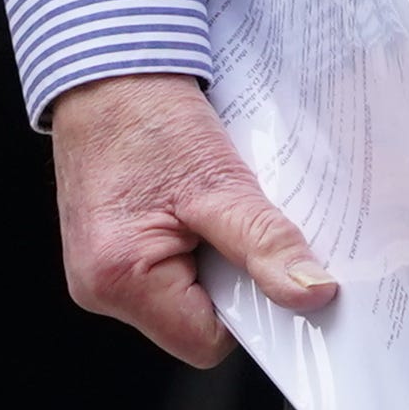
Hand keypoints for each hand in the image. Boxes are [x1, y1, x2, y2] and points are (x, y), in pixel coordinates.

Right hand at [45, 70, 336, 363]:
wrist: (105, 69)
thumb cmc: (145, 116)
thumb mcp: (220, 182)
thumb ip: (266, 244)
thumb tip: (311, 294)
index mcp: (118, 281)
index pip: (207, 340)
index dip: (249, 309)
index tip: (271, 267)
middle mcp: (98, 289)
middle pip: (194, 320)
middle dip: (230, 279)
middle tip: (240, 222)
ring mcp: (97, 272)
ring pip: (182, 295)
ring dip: (212, 258)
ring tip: (212, 207)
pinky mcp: (106, 252)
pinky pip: (165, 271)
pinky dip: (191, 245)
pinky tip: (195, 206)